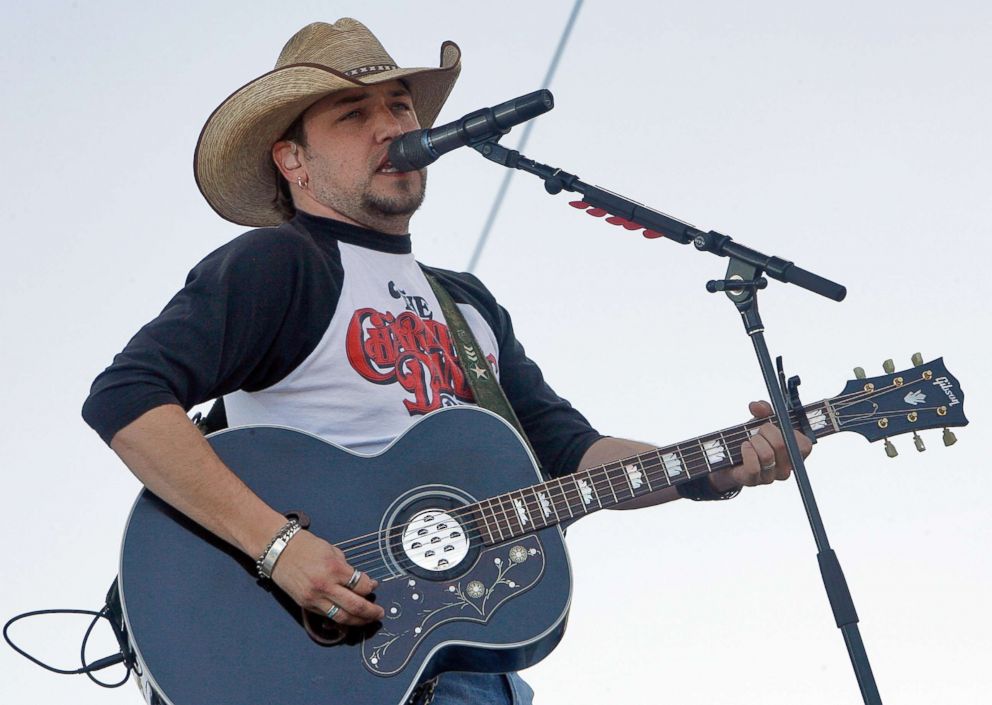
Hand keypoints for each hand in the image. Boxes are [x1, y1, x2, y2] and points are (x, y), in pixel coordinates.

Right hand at [270, 530, 384, 625]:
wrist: (278, 550)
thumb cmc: (305, 546)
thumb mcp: (332, 550)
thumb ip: (346, 567)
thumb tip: (361, 580)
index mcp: (334, 568)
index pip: (361, 585)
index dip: (371, 587)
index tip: (374, 586)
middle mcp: (325, 586)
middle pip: (355, 606)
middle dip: (371, 612)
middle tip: (380, 613)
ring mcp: (314, 598)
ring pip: (341, 617)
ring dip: (358, 621)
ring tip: (367, 620)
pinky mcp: (306, 604)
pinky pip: (327, 616)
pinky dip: (339, 617)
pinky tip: (347, 617)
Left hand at [713, 400, 812, 488]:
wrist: (730, 457)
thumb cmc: (753, 439)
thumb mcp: (761, 421)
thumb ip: (763, 410)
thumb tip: (758, 406)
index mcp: (794, 453)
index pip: (805, 445)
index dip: (790, 431)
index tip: (778, 425)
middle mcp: (786, 468)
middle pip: (782, 445)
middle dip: (766, 431)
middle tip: (758, 431)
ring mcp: (771, 477)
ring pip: (767, 455)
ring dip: (754, 441)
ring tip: (750, 440)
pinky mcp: (753, 481)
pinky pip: (753, 467)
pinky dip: (747, 452)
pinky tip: (744, 446)